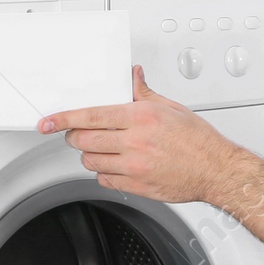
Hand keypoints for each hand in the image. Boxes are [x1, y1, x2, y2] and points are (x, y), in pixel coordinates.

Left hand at [38, 66, 241, 203]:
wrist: (216, 170)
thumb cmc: (199, 141)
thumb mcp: (171, 108)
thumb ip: (145, 93)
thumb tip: (133, 78)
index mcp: (141, 117)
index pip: (90, 116)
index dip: (63, 119)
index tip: (47, 122)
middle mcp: (135, 141)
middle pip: (84, 141)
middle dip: (75, 137)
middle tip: (79, 135)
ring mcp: (134, 166)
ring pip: (91, 162)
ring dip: (91, 155)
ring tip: (104, 150)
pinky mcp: (137, 186)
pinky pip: (105, 180)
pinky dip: (105, 173)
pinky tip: (116, 166)